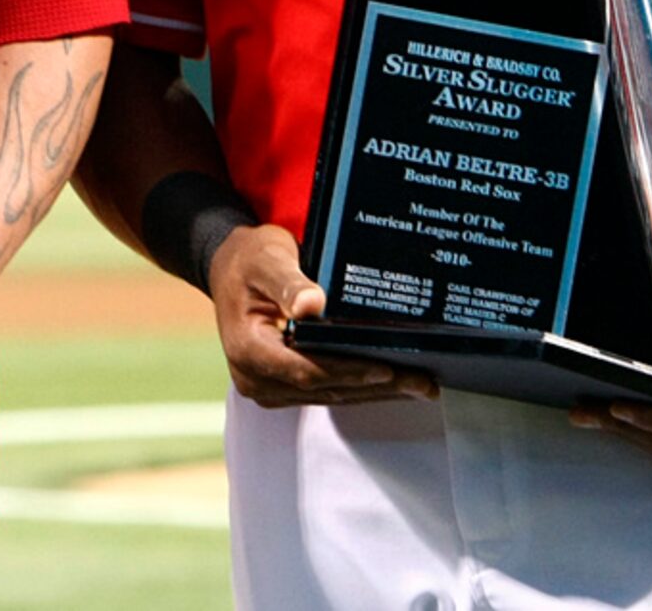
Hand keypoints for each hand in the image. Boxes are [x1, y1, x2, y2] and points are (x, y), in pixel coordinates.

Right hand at [210, 223, 435, 408]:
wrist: (229, 268)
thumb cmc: (249, 259)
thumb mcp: (267, 258)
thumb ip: (288, 282)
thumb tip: (312, 304)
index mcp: (247, 349)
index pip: (305, 369)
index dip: (347, 370)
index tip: (385, 368)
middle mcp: (255, 378)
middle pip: (323, 387)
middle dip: (374, 385)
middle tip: (422, 381)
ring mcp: (268, 387)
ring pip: (328, 394)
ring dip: (373, 390)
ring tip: (418, 383)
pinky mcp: (283, 386)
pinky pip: (325, 389)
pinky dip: (358, 384)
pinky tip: (390, 380)